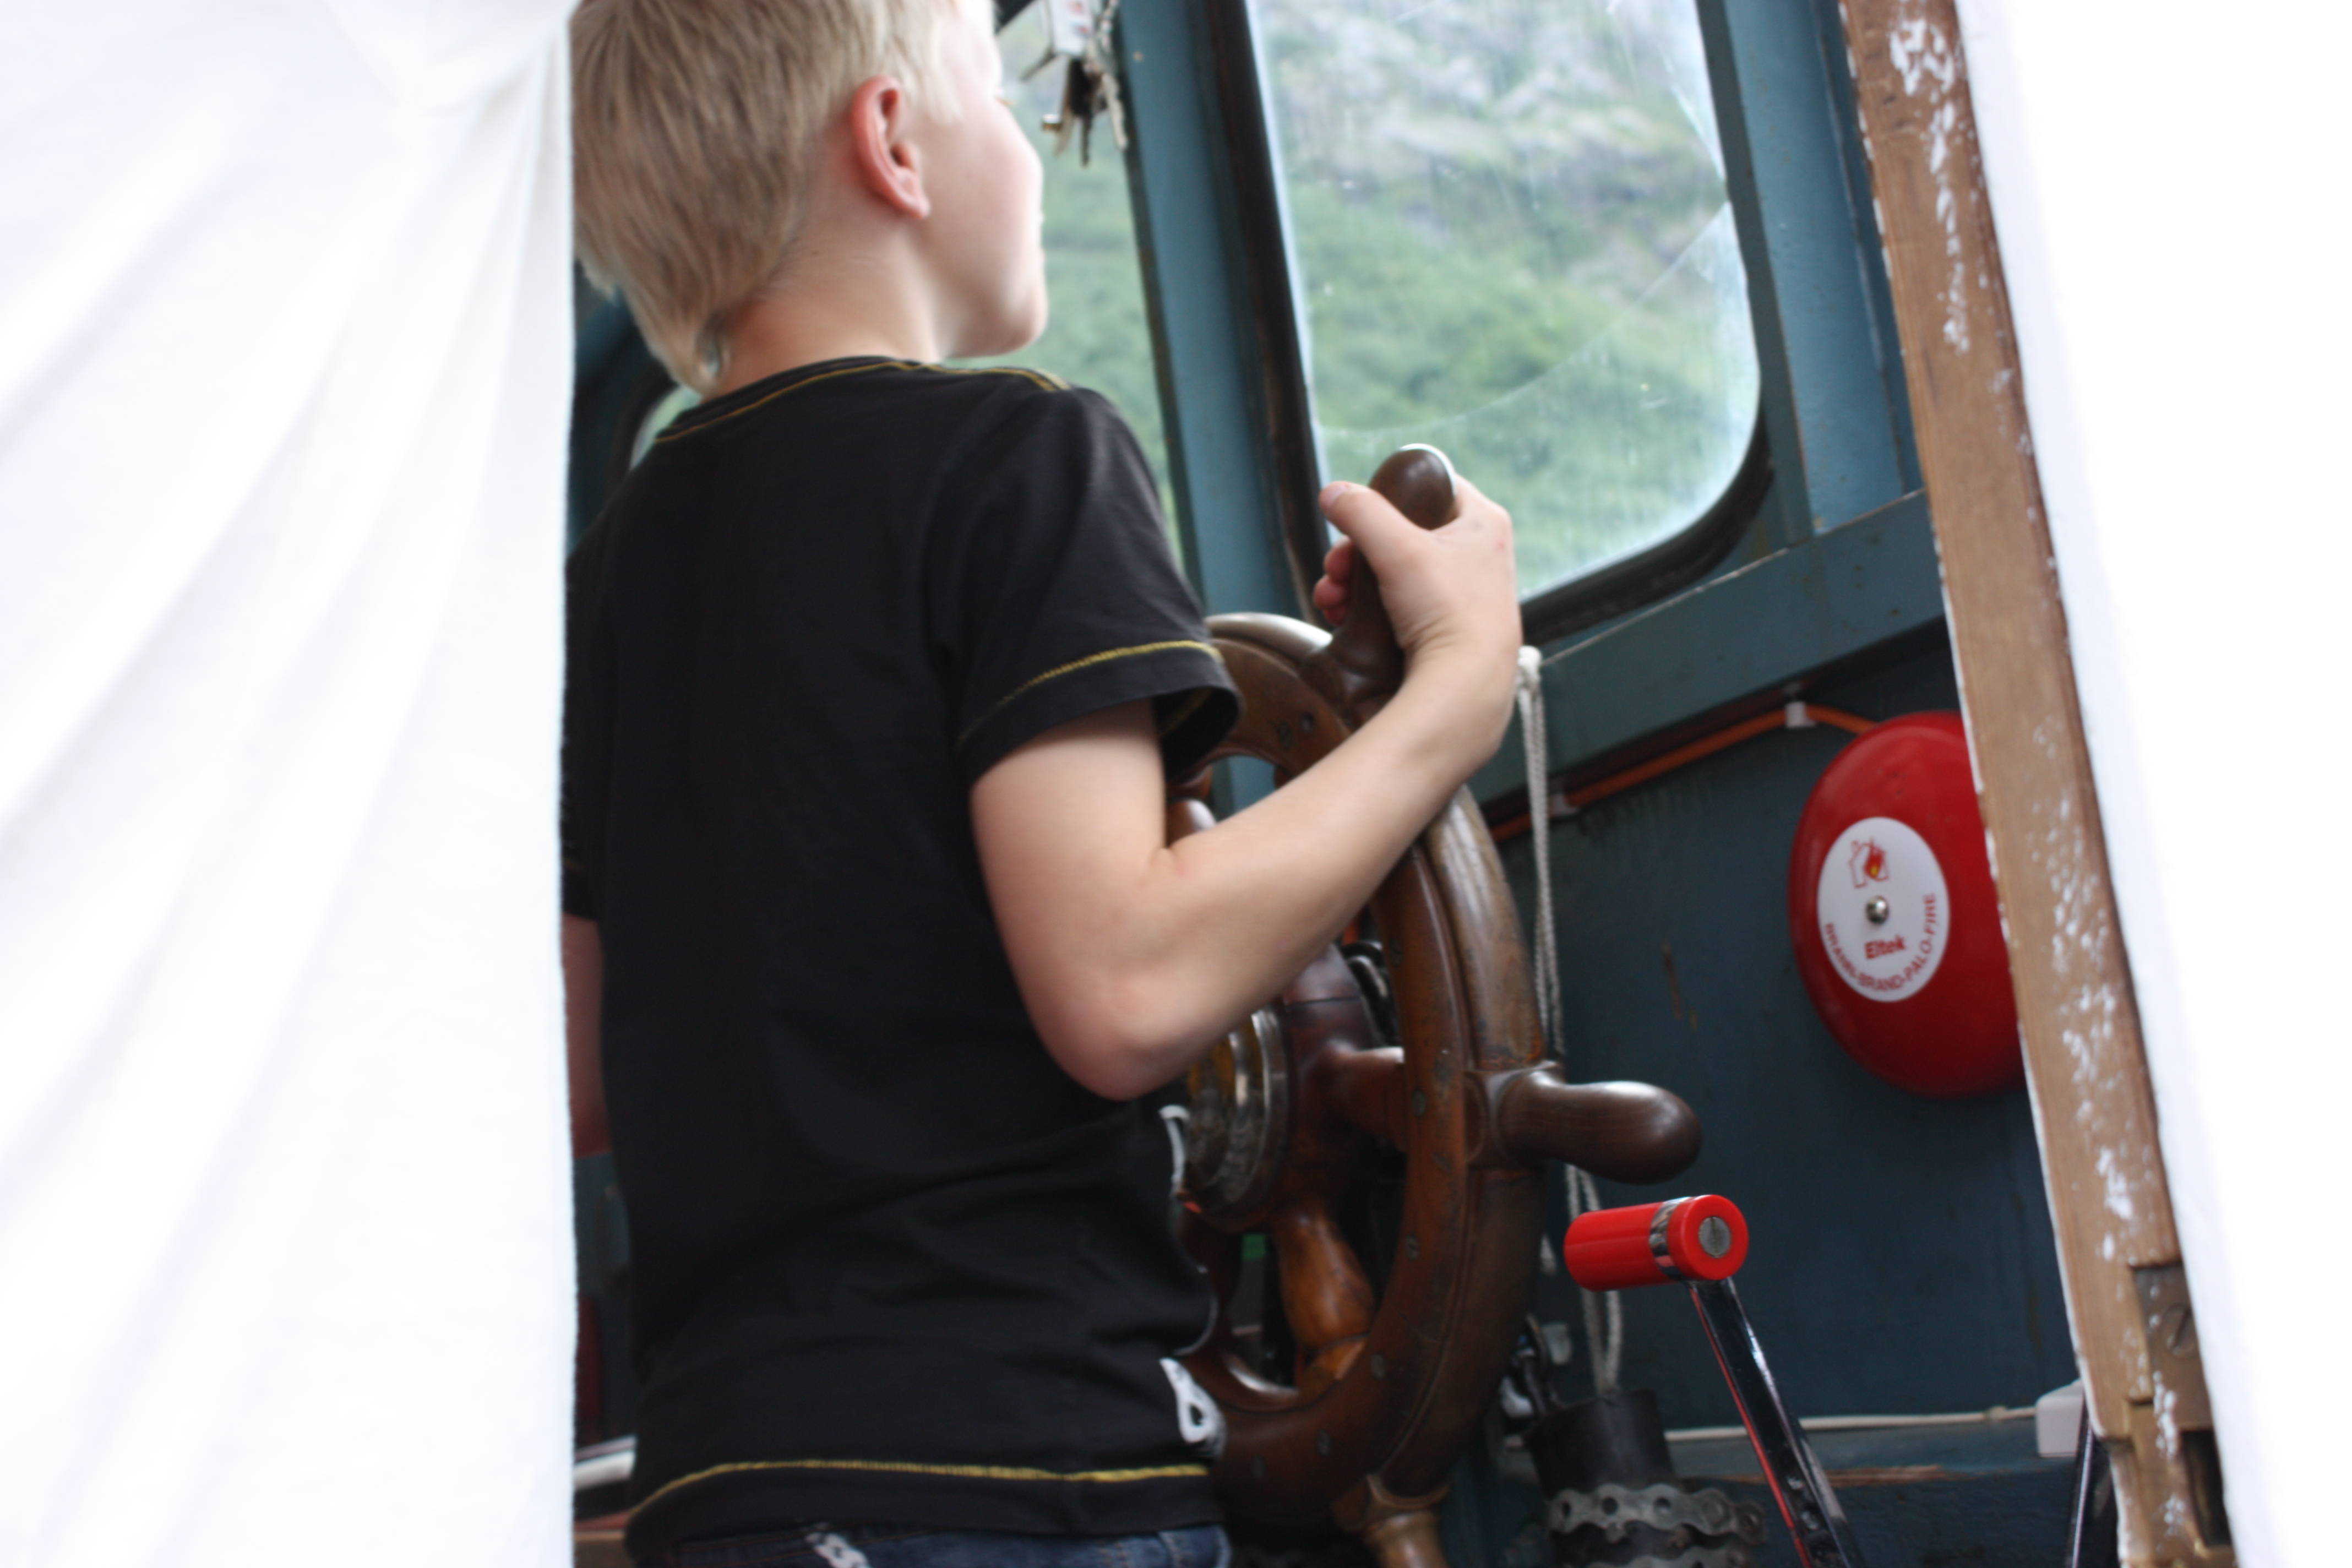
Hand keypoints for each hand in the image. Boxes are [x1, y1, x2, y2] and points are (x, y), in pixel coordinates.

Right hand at [1312, 472, 1520, 716]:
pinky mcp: (1449, 625)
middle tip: (1335, 569)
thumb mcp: (1397, 549)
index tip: (1362, 517)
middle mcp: (1480, 554)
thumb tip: (1332, 493)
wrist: (1466, 686)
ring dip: (1354, 582)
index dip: (1392, 497)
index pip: (1433, 486)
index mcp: (1483, 522)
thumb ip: (1361, 513)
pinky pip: (1400, 604)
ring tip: (1331, 600)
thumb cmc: (1449, 613)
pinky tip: (1342, 618)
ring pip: (1396, 571)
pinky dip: (1369, 607)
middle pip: (1403, 533)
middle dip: (1356, 552)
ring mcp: (1466, 592)